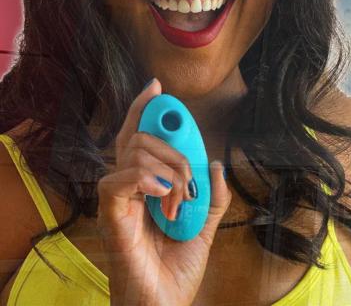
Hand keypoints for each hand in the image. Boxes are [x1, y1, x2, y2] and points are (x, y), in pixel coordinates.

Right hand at [97, 78, 231, 305]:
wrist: (166, 304)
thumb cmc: (177, 271)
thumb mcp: (205, 227)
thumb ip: (213, 196)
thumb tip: (217, 163)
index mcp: (145, 187)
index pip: (139, 138)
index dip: (144, 110)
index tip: (157, 88)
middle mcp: (127, 189)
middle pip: (138, 138)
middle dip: (174, 148)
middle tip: (189, 180)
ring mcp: (117, 203)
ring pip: (133, 153)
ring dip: (168, 169)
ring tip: (179, 200)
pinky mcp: (111, 218)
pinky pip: (115, 181)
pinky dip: (144, 178)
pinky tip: (161, 193)